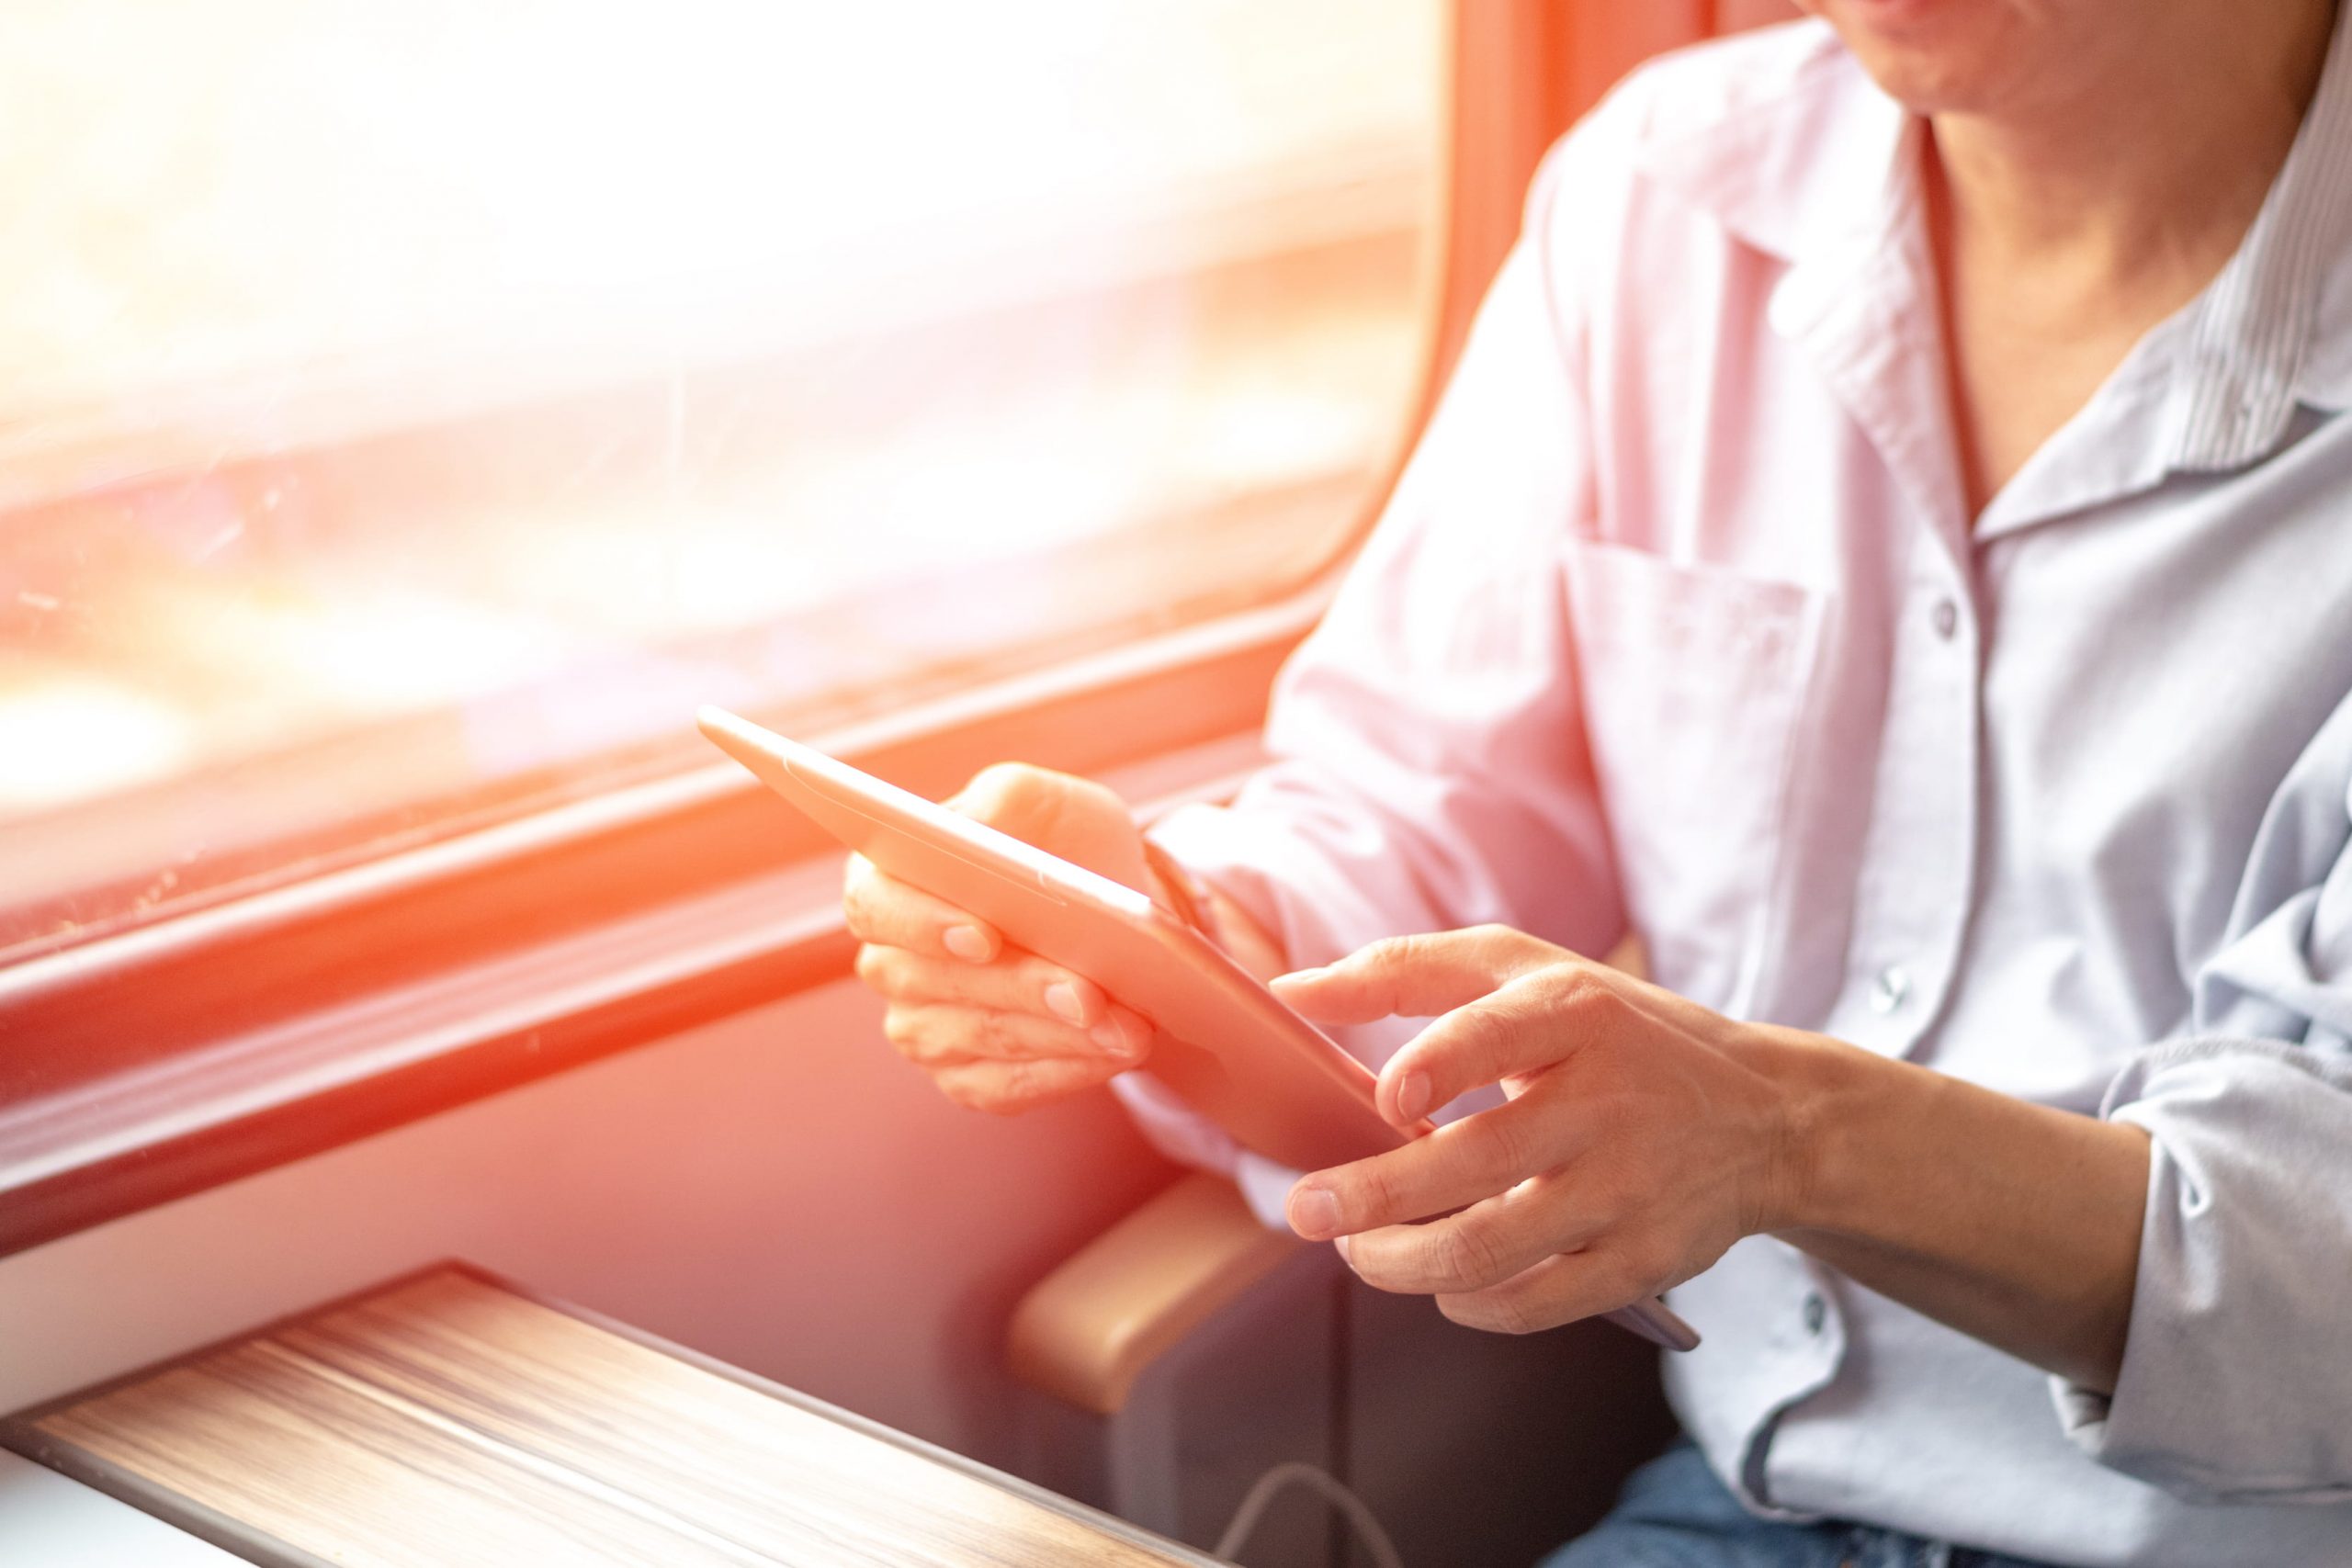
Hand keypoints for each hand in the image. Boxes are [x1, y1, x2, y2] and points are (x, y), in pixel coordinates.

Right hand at [845, 763, 1157, 1113]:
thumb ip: (1006, 805)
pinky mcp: (967, 1078)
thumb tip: (983, 842)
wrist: (1120, 918)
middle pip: (932, 982)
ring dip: (1057, 1034)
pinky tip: (1111, 1053)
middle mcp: (893, 962)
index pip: (874, 905)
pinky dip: (1065, 1070)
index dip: (921, 923)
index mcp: (889, 881)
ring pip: (979, 1038)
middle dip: (1020, 989)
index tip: (985, 935)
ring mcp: (923, 1027)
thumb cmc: (1069, 851)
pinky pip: (1005, 1086)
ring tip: (1127, 1026)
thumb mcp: (1045, 803)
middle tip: (1088, 993)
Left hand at [1272, 926, 1822, 1333]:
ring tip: (1359, 1249)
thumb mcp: (1529, 972)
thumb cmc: (1616, 1035)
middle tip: (1307, 1210)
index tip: (1384, 1097)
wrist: (1766, 1118)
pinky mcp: (1643, 1261)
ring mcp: (1628, 1188)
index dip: (1438, 1065)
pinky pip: (1536, 1304)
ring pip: (1494, 1248)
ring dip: (1402, 1263)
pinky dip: (1469, 1305)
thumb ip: (1406, 971)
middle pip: (1477, 1163)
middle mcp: (1606, 1102)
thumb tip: (1290, 994)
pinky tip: (1439, 1286)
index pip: (1498, 1035)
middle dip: (1374, 1197)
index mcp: (1576, 1015)